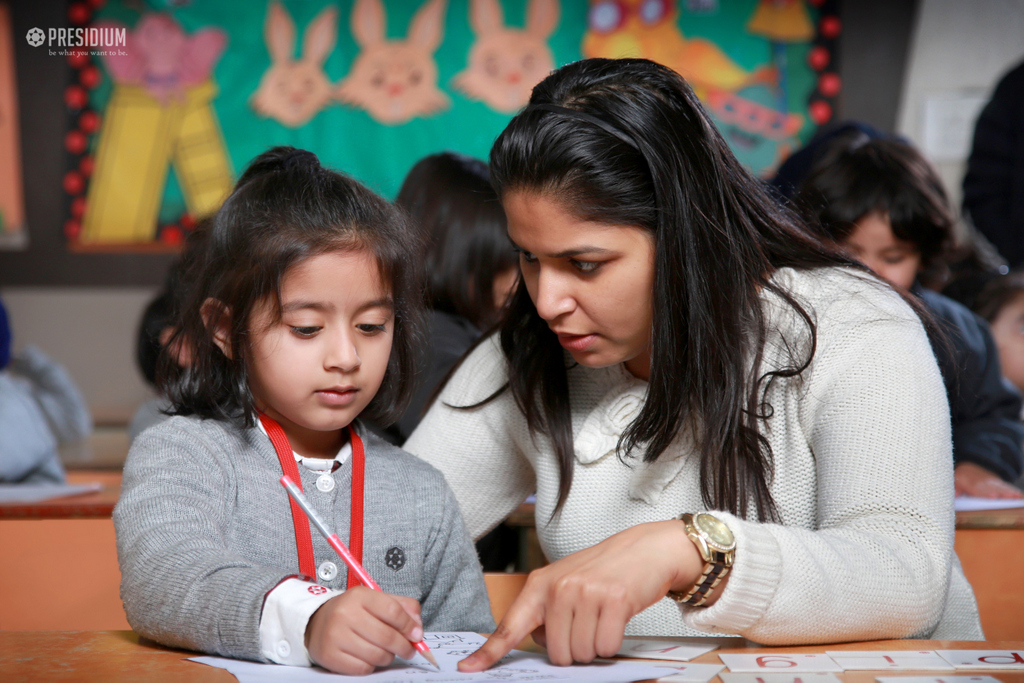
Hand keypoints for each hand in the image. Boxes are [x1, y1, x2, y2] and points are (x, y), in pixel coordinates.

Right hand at [305, 586, 423, 674]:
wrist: (316, 622)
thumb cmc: (352, 612)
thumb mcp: (376, 600)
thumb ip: (402, 607)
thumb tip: (417, 628)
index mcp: (359, 596)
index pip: (393, 611)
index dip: (409, 626)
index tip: (417, 635)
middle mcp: (345, 614)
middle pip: (387, 636)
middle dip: (404, 646)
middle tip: (409, 650)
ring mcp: (335, 636)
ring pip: (377, 655)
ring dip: (389, 657)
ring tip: (388, 652)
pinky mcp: (330, 656)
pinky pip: (363, 668)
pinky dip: (372, 665)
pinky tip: (369, 657)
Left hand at [458, 520, 706, 671]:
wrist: (643, 549)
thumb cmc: (601, 572)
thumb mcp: (564, 583)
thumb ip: (544, 611)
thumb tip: (533, 643)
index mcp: (539, 585)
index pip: (510, 626)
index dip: (488, 652)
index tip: (467, 669)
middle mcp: (559, 588)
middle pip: (556, 654)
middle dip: (574, 649)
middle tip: (587, 622)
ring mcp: (586, 593)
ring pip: (583, 654)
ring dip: (596, 645)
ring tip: (602, 616)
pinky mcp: (614, 600)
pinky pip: (607, 646)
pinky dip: (614, 641)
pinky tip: (616, 617)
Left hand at [954, 462, 1022, 498]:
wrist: (972, 467)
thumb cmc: (962, 478)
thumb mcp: (955, 481)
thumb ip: (955, 488)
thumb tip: (955, 495)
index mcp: (969, 482)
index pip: (977, 489)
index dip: (985, 493)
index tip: (994, 496)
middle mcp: (982, 482)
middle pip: (992, 489)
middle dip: (1000, 493)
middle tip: (1008, 497)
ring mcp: (992, 482)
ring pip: (1001, 488)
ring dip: (1009, 492)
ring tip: (1016, 497)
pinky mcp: (999, 484)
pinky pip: (1007, 487)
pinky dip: (1013, 491)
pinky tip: (1019, 496)